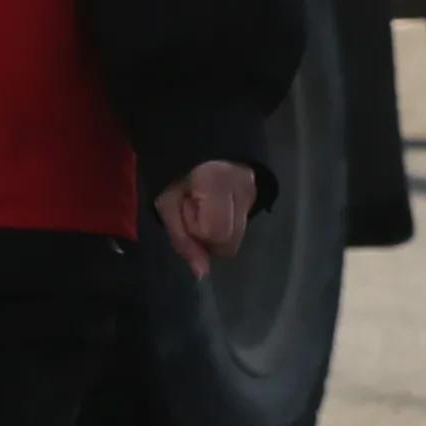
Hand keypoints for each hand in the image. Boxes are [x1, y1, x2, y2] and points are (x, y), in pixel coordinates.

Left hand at [154, 160, 257, 275]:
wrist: (200, 150)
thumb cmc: (178, 176)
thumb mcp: (167, 205)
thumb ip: (182, 240)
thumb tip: (202, 275)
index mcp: (216, 181)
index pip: (214, 231)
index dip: (196, 229)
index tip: (187, 210)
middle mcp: (243, 186)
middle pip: (229, 242)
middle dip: (208, 238)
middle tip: (196, 215)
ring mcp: (254, 192)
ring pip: (237, 239)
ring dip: (219, 234)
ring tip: (207, 211)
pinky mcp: (258, 197)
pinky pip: (242, 228)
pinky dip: (228, 226)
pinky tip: (218, 210)